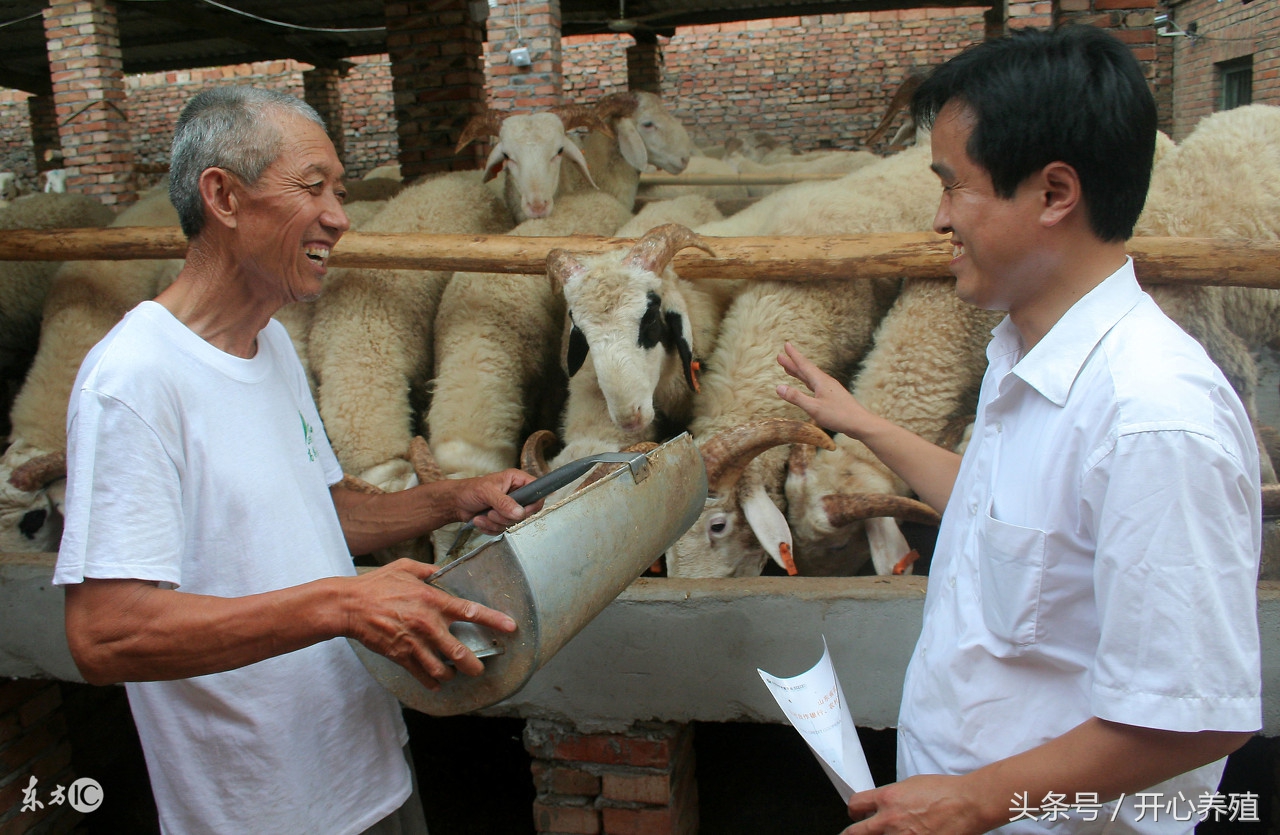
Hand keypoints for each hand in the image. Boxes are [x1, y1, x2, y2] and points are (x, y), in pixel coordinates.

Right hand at [343, 558, 518, 690]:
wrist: (348, 605)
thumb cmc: (377, 584)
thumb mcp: (406, 567)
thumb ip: (428, 571)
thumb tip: (442, 571)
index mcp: (433, 600)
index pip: (470, 611)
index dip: (493, 620)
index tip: (511, 627)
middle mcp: (427, 624)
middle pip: (460, 652)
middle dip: (474, 665)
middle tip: (479, 669)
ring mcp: (413, 643)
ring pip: (442, 669)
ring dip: (451, 675)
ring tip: (453, 674)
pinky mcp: (399, 656)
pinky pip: (421, 675)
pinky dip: (430, 682)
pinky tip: (434, 682)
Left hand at [452, 469, 544, 533]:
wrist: (455, 503)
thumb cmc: (470, 490)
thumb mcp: (487, 492)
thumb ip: (504, 502)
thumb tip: (520, 513)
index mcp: (517, 480)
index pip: (537, 492)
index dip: (533, 505)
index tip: (521, 512)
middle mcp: (516, 494)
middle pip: (526, 513)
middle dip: (506, 517)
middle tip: (492, 512)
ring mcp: (510, 508)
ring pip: (513, 523)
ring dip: (495, 523)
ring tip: (483, 514)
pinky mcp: (502, 519)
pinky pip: (503, 530)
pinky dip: (490, 528)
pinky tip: (481, 519)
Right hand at [775, 342, 875, 438]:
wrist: (860, 423)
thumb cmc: (838, 416)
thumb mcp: (814, 408)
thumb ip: (796, 397)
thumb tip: (778, 387)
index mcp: (821, 381)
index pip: (804, 365)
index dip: (794, 356)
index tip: (786, 345)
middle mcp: (825, 382)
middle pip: (806, 370)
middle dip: (792, 363)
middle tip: (780, 357)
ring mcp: (830, 388)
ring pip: (810, 377)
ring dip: (799, 372)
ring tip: (788, 368)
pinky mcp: (832, 396)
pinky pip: (815, 385)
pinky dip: (807, 381)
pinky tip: (807, 383)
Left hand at [841, 775, 989, 834]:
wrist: (967, 804)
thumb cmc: (945, 792)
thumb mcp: (910, 785)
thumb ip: (891, 797)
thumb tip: (881, 806)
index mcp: (887, 799)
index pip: (855, 805)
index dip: (853, 811)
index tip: (856, 815)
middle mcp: (889, 820)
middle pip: (854, 833)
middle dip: (852, 833)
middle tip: (854, 833)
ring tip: (887, 833)